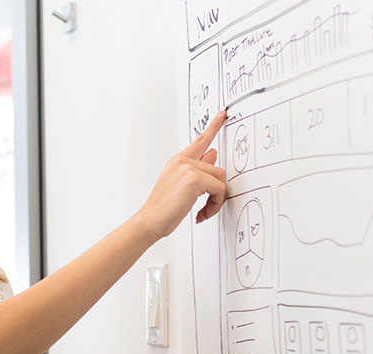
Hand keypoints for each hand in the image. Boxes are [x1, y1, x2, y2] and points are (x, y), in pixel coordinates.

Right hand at [133, 109, 227, 240]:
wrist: (149, 221)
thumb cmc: (162, 209)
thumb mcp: (181, 186)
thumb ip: (198, 170)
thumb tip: (213, 155)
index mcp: (178, 161)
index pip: (200, 141)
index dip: (214, 126)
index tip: (223, 114)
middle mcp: (183, 161)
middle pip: (218, 170)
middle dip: (217, 192)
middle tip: (207, 208)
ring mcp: (188, 167)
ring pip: (220, 180)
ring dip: (217, 200)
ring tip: (203, 212)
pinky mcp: (194, 179)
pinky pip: (219, 190)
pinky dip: (215, 205)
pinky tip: (201, 214)